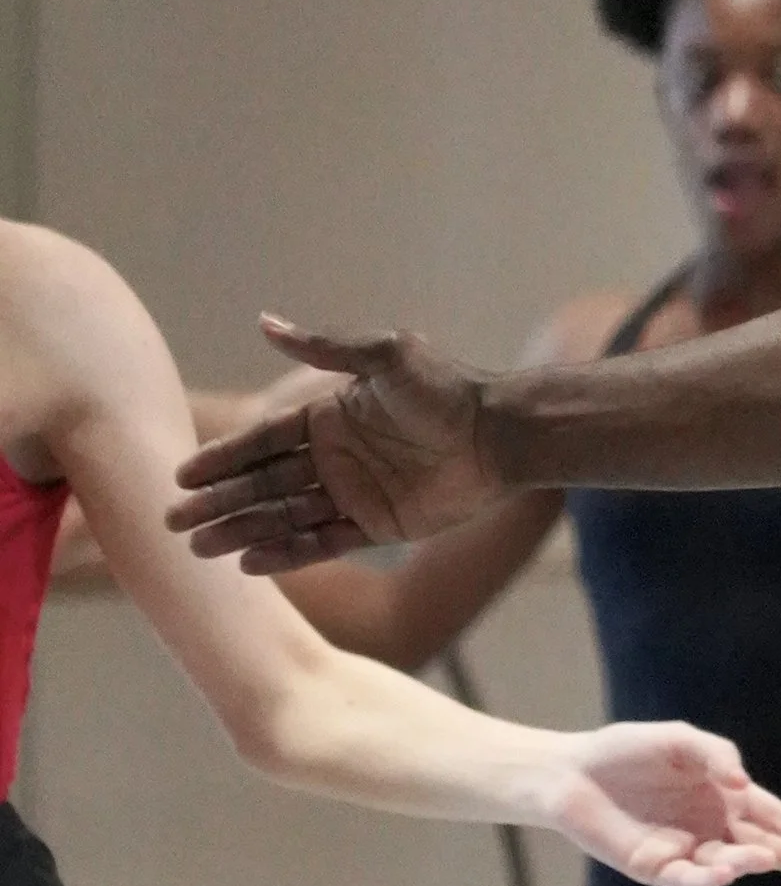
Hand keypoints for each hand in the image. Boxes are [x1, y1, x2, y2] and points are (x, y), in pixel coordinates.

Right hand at [170, 320, 499, 563]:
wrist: (501, 435)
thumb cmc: (446, 390)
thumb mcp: (386, 357)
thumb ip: (325, 347)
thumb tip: (263, 322)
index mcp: (327, 416)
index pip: (261, 443)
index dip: (222, 459)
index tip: (182, 476)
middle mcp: (333, 457)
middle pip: (263, 484)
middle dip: (218, 503)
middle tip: (174, 522)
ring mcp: (352, 494)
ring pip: (284, 517)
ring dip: (242, 532)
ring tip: (199, 550)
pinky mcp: (376, 526)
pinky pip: (322, 542)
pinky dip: (286, 553)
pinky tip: (248, 563)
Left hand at [548, 725, 780, 885]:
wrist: (570, 772)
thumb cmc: (625, 750)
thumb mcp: (679, 740)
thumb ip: (716, 755)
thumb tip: (744, 786)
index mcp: (723, 796)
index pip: (772, 816)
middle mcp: (710, 827)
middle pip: (760, 845)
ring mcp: (685, 850)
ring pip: (728, 862)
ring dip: (749, 861)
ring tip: (765, 857)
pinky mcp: (656, 868)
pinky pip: (689, 877)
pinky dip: (708, 878)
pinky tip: (724, 871)